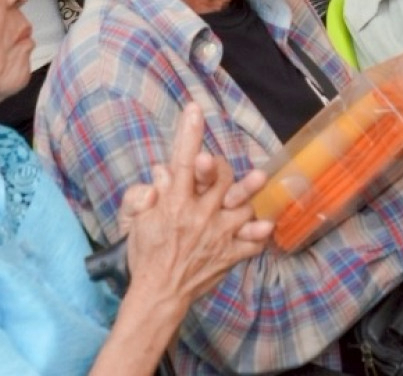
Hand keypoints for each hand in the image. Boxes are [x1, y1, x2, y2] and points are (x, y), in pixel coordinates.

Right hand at [116, 107, 270, 309]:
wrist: (159, 294)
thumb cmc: (145, 254)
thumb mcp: (135, 222)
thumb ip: (141, 195)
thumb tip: (160, 172)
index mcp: (174, 204)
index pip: (181, 161)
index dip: (189, 133)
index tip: (194, 109)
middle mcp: (200, 215)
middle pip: (219, 178)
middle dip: (217, 164)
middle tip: (212, 158)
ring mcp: (218, 235)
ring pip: (241, 206)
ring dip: (249, 191)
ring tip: (259, 176)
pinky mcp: (230, 253)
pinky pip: (252, 241)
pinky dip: (260, 232)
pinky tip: (267, 222)